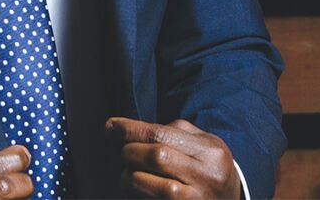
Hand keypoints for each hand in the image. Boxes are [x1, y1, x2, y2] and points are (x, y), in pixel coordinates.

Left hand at [106, 117, 240, 198]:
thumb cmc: (208, 168)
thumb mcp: (201, 144)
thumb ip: (172, 131)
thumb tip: (129, 128)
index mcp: (209, 150)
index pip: (161, 134)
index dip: (130, 129)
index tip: (109, 126)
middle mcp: (208, 174)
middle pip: (156, 156)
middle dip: (129, 151)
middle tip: (119, 151)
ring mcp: (199, 198)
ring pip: (153, 183)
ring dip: (130, 176)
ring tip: (125, 172)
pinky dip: (137, 193)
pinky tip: (132, 188)